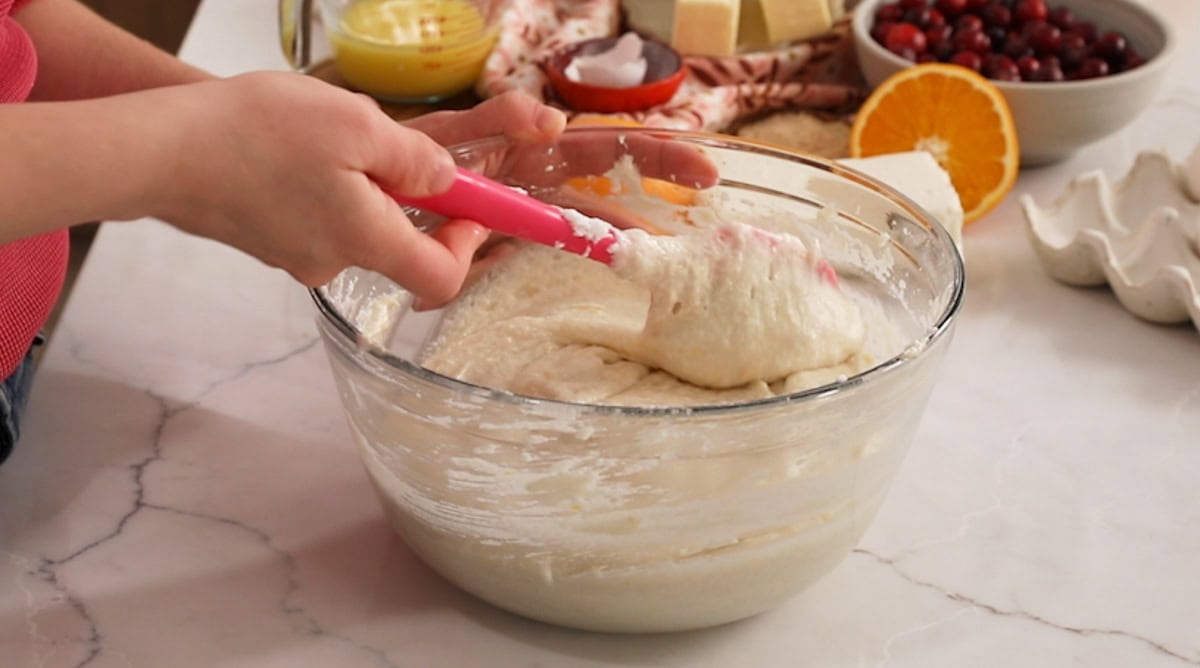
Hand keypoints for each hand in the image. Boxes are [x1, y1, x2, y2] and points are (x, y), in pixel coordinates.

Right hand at [154, 74, 559, 304]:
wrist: (159, 151)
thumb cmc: (256, 135)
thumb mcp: (356, 126)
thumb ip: (414, 158)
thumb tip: (445, 180)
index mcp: (366, 240)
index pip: (442, 277)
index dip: (468, 245)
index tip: (472, 207)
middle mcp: (333, 261)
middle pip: (396, 243)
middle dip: (405, 196)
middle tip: (390, 144)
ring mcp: (294, 255)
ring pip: (353, 223)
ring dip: (359, 183)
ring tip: (326, 135)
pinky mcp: (266, 239)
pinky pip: (314, 216)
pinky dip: (322, 186)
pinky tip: (291, 147)